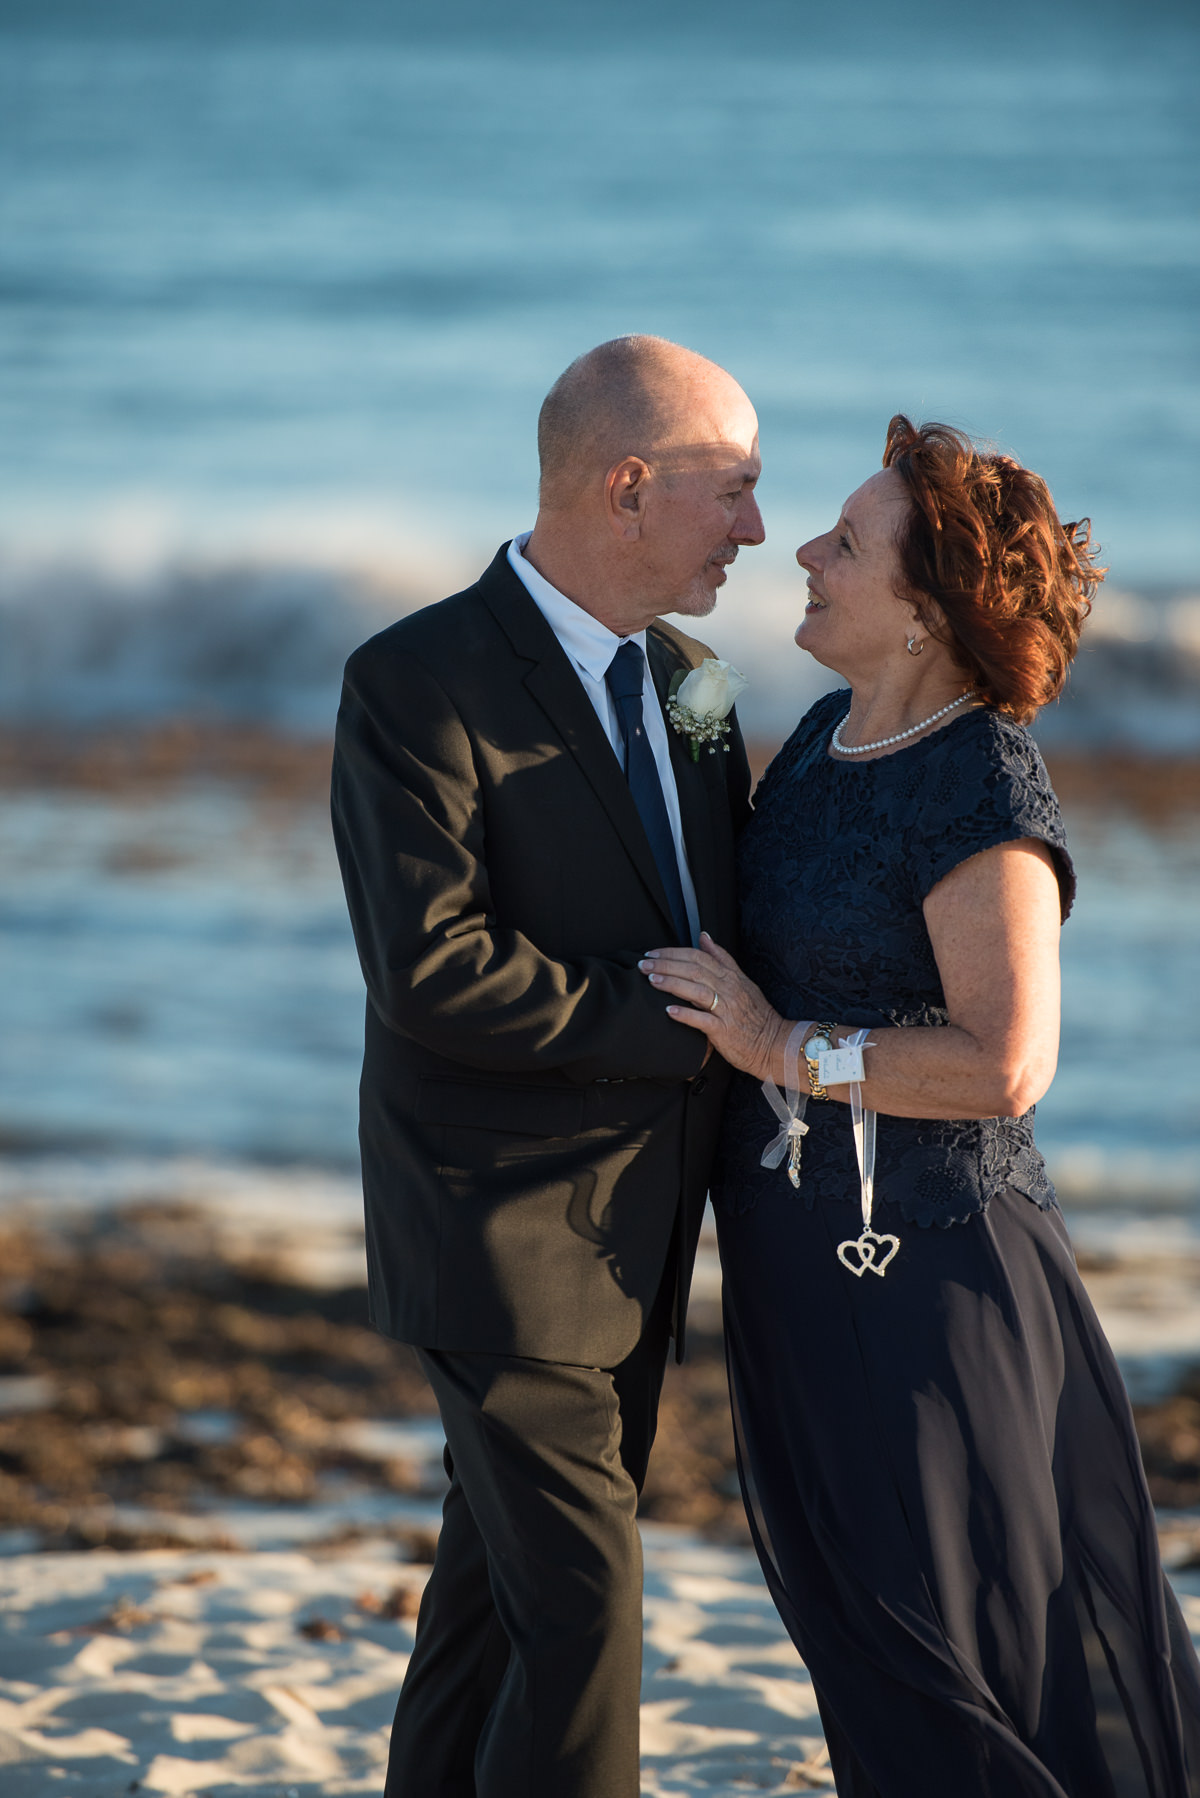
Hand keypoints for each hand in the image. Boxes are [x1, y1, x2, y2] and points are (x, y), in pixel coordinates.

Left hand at [639, 934, 785, 1081]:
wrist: (773, 1043)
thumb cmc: (755, 1014)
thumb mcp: (742, 980)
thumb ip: (721, 958)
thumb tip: (704, 937)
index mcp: (730, 976)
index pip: (698, 956)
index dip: (673, 952)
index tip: (653, 952)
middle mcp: (728, 989)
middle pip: (694, 970)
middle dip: (666, 964)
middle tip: (644, 964)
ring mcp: (726, 1010)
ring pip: (696, 990)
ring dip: (672, 984)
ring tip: (652, 980)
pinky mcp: (724, 1031)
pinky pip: (703, 1020)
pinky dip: (685, 1014)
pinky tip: (669, 1011)